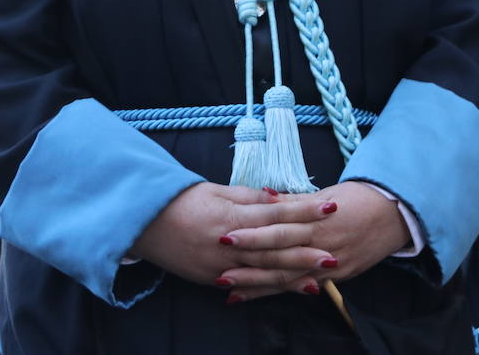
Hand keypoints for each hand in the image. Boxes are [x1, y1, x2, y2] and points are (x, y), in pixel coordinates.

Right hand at [130, 183, 335, 287]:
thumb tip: (281, 197)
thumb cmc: (184, 200)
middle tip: (334, 255)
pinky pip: (243, 285)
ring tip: (318, 278)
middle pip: (274, 250)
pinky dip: (266, 288)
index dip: (306, 211)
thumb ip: (252, 197)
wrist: (144, 222)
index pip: (277, 214)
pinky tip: (285, 289)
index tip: (331, 208)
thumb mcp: (219, 191)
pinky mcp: (210, 279)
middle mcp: (227, 245)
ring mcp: (219, 266)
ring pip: (262, 273)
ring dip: (291, 277)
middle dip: (305, 253)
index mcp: (232, 217)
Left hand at [217, 181, 409, 300]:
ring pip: (289, 278)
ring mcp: (332, 264)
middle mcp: (323, 244)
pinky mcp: (339, 277)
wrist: (398, 214)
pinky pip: (304, 287)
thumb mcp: (327, 194)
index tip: (226, 236)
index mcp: (319, 219)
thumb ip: (293, 202)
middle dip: (249, 266)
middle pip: (280, 257)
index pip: (279, 228)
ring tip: (230, 291)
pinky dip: (280, 292)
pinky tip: (257, 296)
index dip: (252, 234)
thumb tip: (262, 195)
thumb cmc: (360, 198)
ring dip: (258, 285)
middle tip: (218, 272)